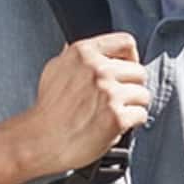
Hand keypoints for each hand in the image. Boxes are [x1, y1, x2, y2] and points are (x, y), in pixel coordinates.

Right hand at [25, 33, 149, 176]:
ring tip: (115, 113)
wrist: (40, 141)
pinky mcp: (116, 117)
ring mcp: (108, 93)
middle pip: (139, 72)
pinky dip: (133, 123)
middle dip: (132, 87)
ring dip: (133, 106)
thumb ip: (75, 56)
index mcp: (83, 53)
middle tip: (118, 99)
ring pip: (143, 94)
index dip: (130, 58)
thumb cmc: (47, 111)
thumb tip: (93, 50)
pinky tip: (116, 125)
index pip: (125, 42)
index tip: (127, 69)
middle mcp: (98, 70)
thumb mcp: (55, 69)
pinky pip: (141, 115)